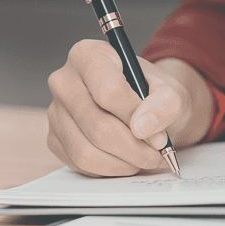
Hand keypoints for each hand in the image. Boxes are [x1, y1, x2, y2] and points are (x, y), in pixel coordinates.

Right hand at [46, 39, 213, 176]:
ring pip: (87, 150)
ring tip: (143, 158)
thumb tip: (143, 128)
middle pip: (97, 126)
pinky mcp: (55, 138)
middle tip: (157, 155)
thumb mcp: (170, 90)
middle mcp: (64, 81)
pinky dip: (108, 169)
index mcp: (88, 56)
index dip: (137, 118)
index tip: (159, 135)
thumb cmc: (151, 93)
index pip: (108, 91)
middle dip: (134, 148)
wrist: (139, 106)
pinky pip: (80, 164)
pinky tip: (124, 159)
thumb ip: (165, 103)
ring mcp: (55, 111)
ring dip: (123, 163)